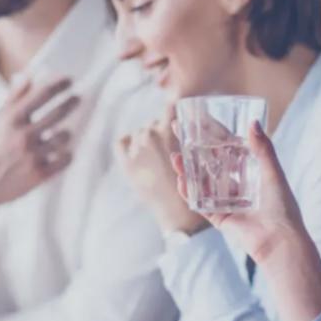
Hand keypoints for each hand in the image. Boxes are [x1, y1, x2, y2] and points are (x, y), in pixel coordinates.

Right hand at [0, 76, 79, 223]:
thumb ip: (13, 99)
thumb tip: (27, 76)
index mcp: (10, 120)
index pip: (41, 95)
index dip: (58, 85)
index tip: (69, 80)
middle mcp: (23, 136)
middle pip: (57, 113)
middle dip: (70, 103)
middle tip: (77, 99)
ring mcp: (32, 156)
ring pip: (63, 137)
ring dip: (65, 133)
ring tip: (61, 133)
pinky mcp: (39, 175)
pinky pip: (65, 159)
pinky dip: (66, 154)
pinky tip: (63, 152)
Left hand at [117, 105, 205, 234]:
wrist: (181, 214)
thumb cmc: (196, 186)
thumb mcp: (198, 154)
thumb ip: (189, 135)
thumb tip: (180, 113)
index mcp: (172, 131)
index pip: (171, 106)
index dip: (175, 111)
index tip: (178, 119)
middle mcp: (152, 136)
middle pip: (154, 123)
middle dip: (162, 132)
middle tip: (170, 149)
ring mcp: (137, 149)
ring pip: (140, 132)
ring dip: (147, 140)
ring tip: (157, 157)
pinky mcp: (127, 163)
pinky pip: (122, 142)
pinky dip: (129, 142)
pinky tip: (137, 151)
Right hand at [173, 120, 306, 264]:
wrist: (279, 239)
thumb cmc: (282, 206)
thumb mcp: (273, 172)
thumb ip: (263, 149)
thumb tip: (253, 122)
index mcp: (249, 170)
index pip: (226, 146)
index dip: (211, 132)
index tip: (196, 119)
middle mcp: (235, 183)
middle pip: (209, 161)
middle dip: (193, 148)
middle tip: (177, 132)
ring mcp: (225, 200)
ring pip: (201, 181)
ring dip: (187, 169)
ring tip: (176, 157)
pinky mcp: (219, 216)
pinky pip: (200, 203)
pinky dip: (189, 193)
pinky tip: (180, 181)